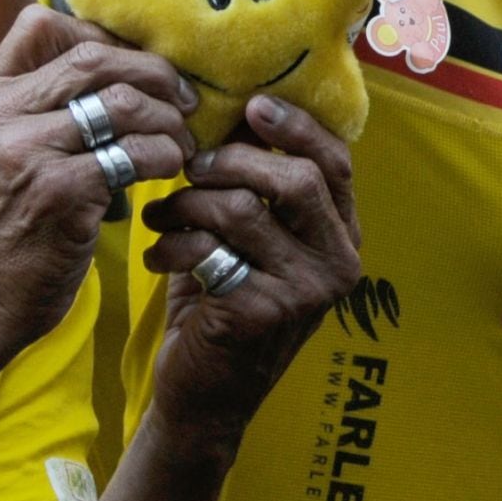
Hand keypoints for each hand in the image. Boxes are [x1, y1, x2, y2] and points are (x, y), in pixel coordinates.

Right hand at [0, 9, 193, 358]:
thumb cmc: (0, 229)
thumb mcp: (0, 153)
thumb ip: (41, 108)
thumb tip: (121, 66)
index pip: (42, 24)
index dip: (101, 34)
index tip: (135, 66)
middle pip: (94, 56)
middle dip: (153, 72)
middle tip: (184, 99)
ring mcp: (26, 151)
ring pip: (122, 101)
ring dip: (167, 119)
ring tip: (180, 141)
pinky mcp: (58, 192)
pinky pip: (133, 153)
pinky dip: (165, 156)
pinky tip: (170, 170)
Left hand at [139, 94, 362, 456]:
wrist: (205, 396)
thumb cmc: (224, 302)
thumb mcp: (251, 240)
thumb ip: (257, 184)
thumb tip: (240, 106)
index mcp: (343, 235)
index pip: (335, 163)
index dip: (295, 127)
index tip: (251, 104)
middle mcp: (338, 262)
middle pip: (295, 179)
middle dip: (231, 160)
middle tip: (188, 166)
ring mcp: (305, 292)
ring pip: (244, 209)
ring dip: (188, 204)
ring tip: (160, 216)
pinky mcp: (263, 314)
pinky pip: (211, 251)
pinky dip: (174, 245)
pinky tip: (158, 256)